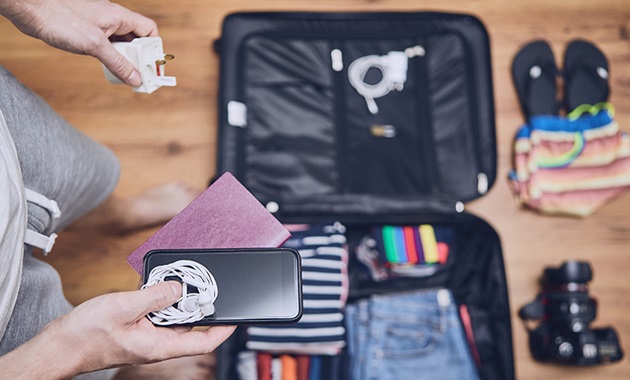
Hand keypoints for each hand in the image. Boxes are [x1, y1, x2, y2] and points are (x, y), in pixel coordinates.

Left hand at [0, 0, 157, 85]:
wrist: (32, 10)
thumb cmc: (61, 18)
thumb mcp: (94, 45)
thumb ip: (118, 63)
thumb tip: (136, 79)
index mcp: (120, 17)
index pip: (149, 31)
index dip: (154, 49)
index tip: (153, 67)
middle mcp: (113, 19)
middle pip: (137, 40)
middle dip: (141, 58)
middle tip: (140, 76)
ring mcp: (100, 25)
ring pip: (122, 44)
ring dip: (126, 60)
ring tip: (125, 75)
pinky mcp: (88, 32)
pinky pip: (108, 46)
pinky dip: (112, 58)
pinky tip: (108, 67)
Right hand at [0, 282, 235, 378]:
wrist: (59, 345)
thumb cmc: (85, 335)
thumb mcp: (124, 308)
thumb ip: (155, 297)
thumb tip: (180, 288)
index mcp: (159, 346)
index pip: (203, 343)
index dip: (223, 329)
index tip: (236, 315)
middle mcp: (157, 343)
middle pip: (190, 325)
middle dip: (199, 304)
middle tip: (205, 283)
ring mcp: (147, 336)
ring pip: (173, 317)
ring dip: (178, 299)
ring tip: (181, 279)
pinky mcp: (137, 328)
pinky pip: (156, 313)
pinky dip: (161, 298)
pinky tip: (157, 284)